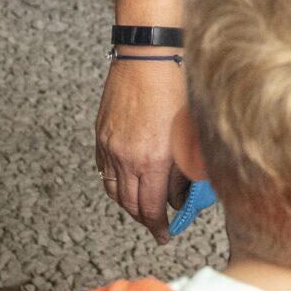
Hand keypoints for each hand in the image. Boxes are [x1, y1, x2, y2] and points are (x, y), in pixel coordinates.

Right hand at [94, 56, 188, 239]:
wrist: (148, 55)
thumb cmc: (176, 87)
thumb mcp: (190, 134)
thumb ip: (185, 170)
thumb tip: (181, 194)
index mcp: (152, 160)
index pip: (152, 209)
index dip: (159, 227)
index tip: (165, 235)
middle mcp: (127, 158)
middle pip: (131, 205)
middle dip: (145, 219)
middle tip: (157, 225)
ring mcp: (110, 147)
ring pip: (114, 191)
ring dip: (128, 204)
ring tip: (143, 207)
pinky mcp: (101, 135)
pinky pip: (104, 170)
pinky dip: (115, 183)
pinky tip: (127, 182)